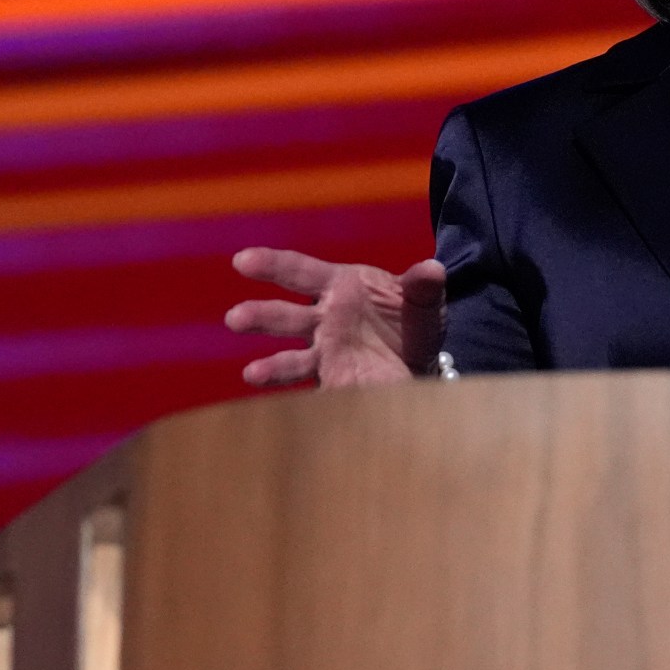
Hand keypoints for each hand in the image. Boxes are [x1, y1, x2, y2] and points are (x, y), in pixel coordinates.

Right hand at [222, 248, 444, 387]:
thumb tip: (432, 269)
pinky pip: (312, 390)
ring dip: (271, 367)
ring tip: (252, 374)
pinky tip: (285, 409)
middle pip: (285, 316)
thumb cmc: (413, 321)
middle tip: (237, 319)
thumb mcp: (424, 303)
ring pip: (292, 359)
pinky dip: (298, 400)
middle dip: (261, 316)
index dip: (271, 265)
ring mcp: (325, 353)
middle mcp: (324, 319)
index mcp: (340, 286)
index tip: (243, 261)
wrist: (422, 359)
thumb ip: (423, 288)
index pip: (299, 272)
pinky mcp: (334, 382)